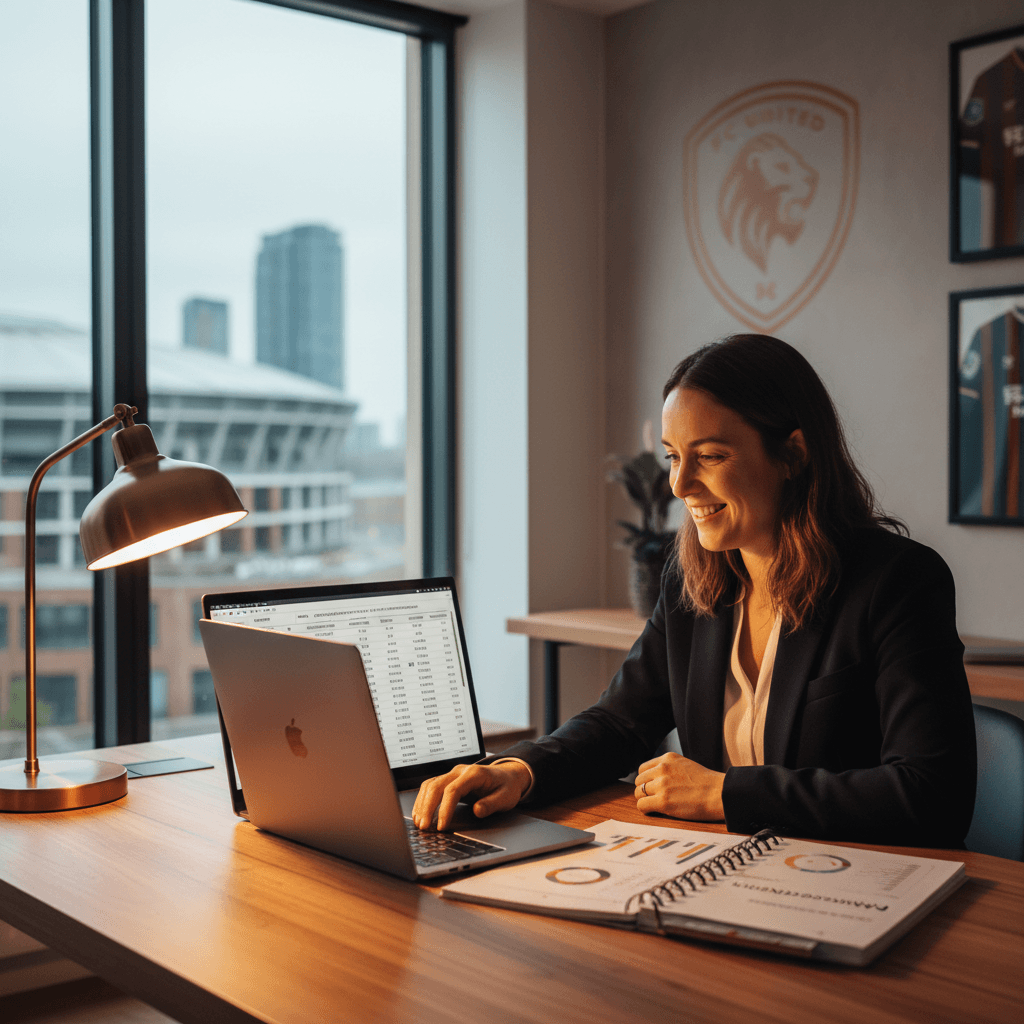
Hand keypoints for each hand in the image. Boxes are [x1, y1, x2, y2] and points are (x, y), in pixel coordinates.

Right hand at [412, 761, 531, 830]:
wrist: (508, 776)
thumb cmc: (506, 786)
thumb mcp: (506, 797)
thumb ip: (492, 804)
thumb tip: (477, 811)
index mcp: (475, 773)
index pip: (453, 789)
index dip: (445, 808)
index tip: (441, 825)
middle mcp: (460, 771)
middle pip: (437, 785)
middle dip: (427, 807)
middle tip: (424, 827)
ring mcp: (453, 774)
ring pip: (430, 785)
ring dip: (422, 804)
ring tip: (419, 823)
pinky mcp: (449, 780)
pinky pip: (431, 787)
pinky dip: (423, 800)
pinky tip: (420, 813)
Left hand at [634, 752, 725, 820]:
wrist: (720, 794)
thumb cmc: (707, 783)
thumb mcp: (685, 766)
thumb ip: (669, 769)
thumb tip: (653, 779)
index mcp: (668, 758)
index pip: (643, 768)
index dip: (646, 780)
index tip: (652, 788)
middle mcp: (662, 768)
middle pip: (639, 781)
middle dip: (645, 790)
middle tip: (655, 798)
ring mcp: (662, 785)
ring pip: (638, 793)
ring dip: (645, 800)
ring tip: (657, 805)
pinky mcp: (663, 801)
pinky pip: (642, 806)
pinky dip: (646, 810)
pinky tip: (655, 811)